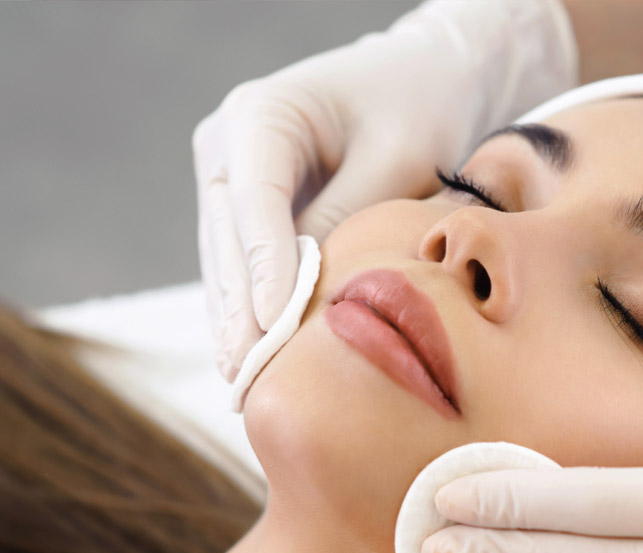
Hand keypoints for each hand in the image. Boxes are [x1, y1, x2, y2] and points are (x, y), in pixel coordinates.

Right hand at [192, 0, 576, 380]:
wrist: (419, 79)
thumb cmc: (417, 107)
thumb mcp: (397, 159)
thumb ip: (348, 219)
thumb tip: (309, 294)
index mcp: (261, 115)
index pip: (254, 203)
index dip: (262, 270)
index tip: (272, 327)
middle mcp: (227, 145)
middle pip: (226, 239)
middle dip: (239, 311)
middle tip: (250, 375)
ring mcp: (228, 178)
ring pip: (224, 261)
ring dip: (235, 321)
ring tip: (246, 382)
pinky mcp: (243, 209)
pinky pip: (240, 266)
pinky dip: (249, 310)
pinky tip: (257, 359)